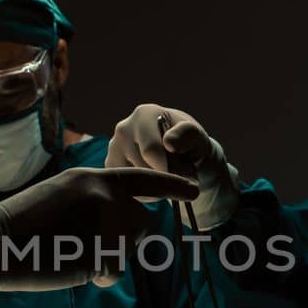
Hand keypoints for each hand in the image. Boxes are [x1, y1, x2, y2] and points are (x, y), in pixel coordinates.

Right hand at [0, 166, 198, 289]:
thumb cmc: (21, 225)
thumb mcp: (60, 196)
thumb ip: (92, 201)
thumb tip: (118, 222)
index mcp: (92, 178)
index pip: (142, 178)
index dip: (170, 185)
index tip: (192, 189)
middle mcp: (104, 196)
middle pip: (140, 222)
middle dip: (126, 239)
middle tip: (90, 247)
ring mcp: (104, 223)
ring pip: (130, 247)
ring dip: (111, 258)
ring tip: (76, 255)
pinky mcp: (101, 250)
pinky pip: (117, 270)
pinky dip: (102, 275)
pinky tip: (76, 267)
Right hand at [107, 104, 240, 228]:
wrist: (179, 151)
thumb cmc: (188, 142)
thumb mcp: (196, 136)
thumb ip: (188, 135)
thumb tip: (170, 143)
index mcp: (144, 115)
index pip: (151, 150)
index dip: (169, 170)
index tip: (184, 178)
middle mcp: (123, 129)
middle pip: (141, 168)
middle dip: (164, 180)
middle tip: (180, 181)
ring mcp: (113, 148)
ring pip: (134, 181)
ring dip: (155, 188)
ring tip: (167, 177)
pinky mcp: (110, 166)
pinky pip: (127, 188)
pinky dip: (144, 192)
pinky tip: (154, 181)